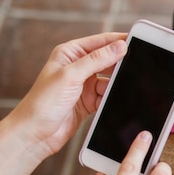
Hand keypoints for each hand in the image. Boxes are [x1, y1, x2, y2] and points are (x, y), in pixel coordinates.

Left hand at [8, 32, 127, 159]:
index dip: (119, 40)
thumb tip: (119, 46)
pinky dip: (112, 98)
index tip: (138, 40)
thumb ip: (96, 60)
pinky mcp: (88, 102)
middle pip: (107, 60)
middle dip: (121, 64)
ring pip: (109, 80)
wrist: (34, 134)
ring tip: (127, 87)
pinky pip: (107, 96)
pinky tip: (117, 101)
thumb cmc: (42, 102)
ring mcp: (83, 85)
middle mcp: (77, 67)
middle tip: (139, 66)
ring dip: (116, 84)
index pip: (100, 42)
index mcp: (70, 53)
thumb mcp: (70, 75)